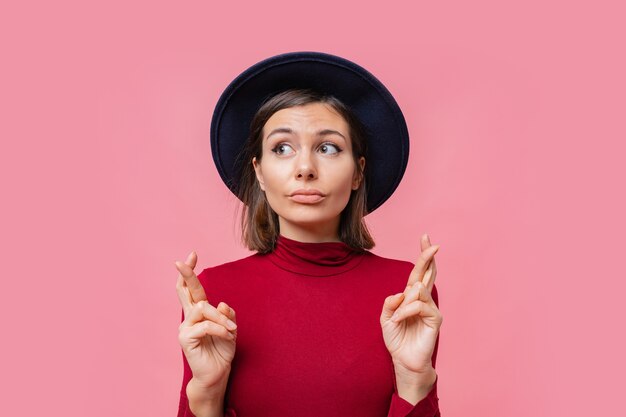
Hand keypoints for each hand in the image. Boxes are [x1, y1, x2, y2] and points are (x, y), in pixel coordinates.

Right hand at [175, 251, 237, 390]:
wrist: (217, 375)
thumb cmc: (222, 352)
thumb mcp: (231, 330)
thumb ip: (227, 315)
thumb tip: (221, 303)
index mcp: (200, 313)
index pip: (193, 289)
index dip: (191, 273)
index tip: (192, 255)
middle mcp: (190, 317)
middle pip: (185, 291)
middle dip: (185, 274)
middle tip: (180, 261)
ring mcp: (185, 327)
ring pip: (203, 309)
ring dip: (220, 317)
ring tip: (231, 329)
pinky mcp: (185, 338)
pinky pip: (205, 325)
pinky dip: (219, 328)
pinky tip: (227, 335)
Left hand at [380, 234, 442, 374]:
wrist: (403, 361)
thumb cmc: (396, 340)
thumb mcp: (385, 319)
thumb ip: (390, 303)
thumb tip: (403, 292)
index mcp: (411, 297)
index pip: (418, 272)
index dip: (423, 256)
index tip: (425, 238)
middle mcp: (423, 300)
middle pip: (428, 273)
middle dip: (429, 257)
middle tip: (433, 244)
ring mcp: (430, 308)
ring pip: (418, 291)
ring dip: (403, 303)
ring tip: (396, 318)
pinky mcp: (435, 319)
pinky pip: (419, 306)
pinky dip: (406, 311)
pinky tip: (399, 320)